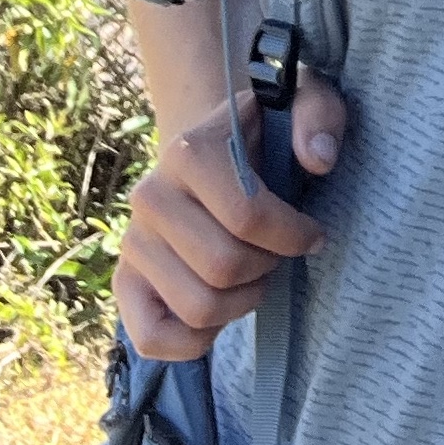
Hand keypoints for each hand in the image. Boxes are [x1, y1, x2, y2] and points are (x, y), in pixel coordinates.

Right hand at [114, 74, 347, 360]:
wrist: (212, 150)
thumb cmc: (265, 135)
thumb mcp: (302, 104)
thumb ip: (319, 117)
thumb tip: (317, 160)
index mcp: (190, 151)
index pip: (246, 215)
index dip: (293, 235)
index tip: (313, 235)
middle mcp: (150, 197)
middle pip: (223, 267)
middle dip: (268, 268)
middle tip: (279, 254)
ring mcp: (133, 243)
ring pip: (198, 308)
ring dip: (242, 303)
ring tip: (254, 275)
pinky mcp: (124, 283)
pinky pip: (154, 339)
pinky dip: (197, 340)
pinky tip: (224, 309)